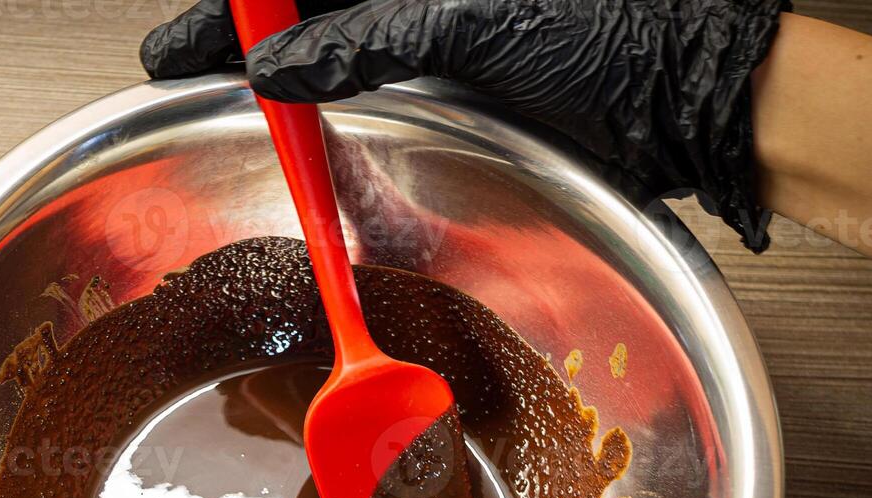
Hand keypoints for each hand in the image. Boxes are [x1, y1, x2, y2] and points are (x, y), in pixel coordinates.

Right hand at [142, 0, 789, 250]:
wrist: (689, 101)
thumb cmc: (616, 37)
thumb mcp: (477, 22)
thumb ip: (366, 36)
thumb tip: (281, 64)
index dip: (238, 9)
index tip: (182, 42)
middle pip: (313, 4)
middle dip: (246, 33)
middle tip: (183, 62)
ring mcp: (441, 28)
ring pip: (336, 41)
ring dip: (279, 68)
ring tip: (220, 88)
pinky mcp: (458, 76)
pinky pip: (373, 80)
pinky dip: (328, 100)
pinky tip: (295, 114)